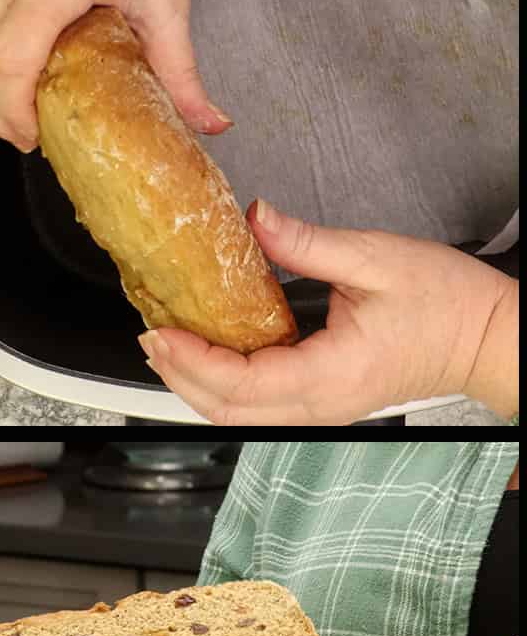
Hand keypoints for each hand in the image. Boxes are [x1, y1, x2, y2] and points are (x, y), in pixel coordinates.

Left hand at [139, 199, 518, 423]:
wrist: (488, 337)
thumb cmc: (447, 304)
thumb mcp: (375, 258)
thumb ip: (305, 243)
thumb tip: (254, 221)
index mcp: (327, 375)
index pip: (237, 382)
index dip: (189, 360)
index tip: (159, 331)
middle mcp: (316, 404)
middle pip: (224, 409)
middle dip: (177, 376)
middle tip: (148, 336)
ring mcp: (317, 409)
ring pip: (236, 414)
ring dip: (194, 383)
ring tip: (165, 344)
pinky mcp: (318, 401)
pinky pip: (255, 405)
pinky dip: (220, 383)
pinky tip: (204, 354)